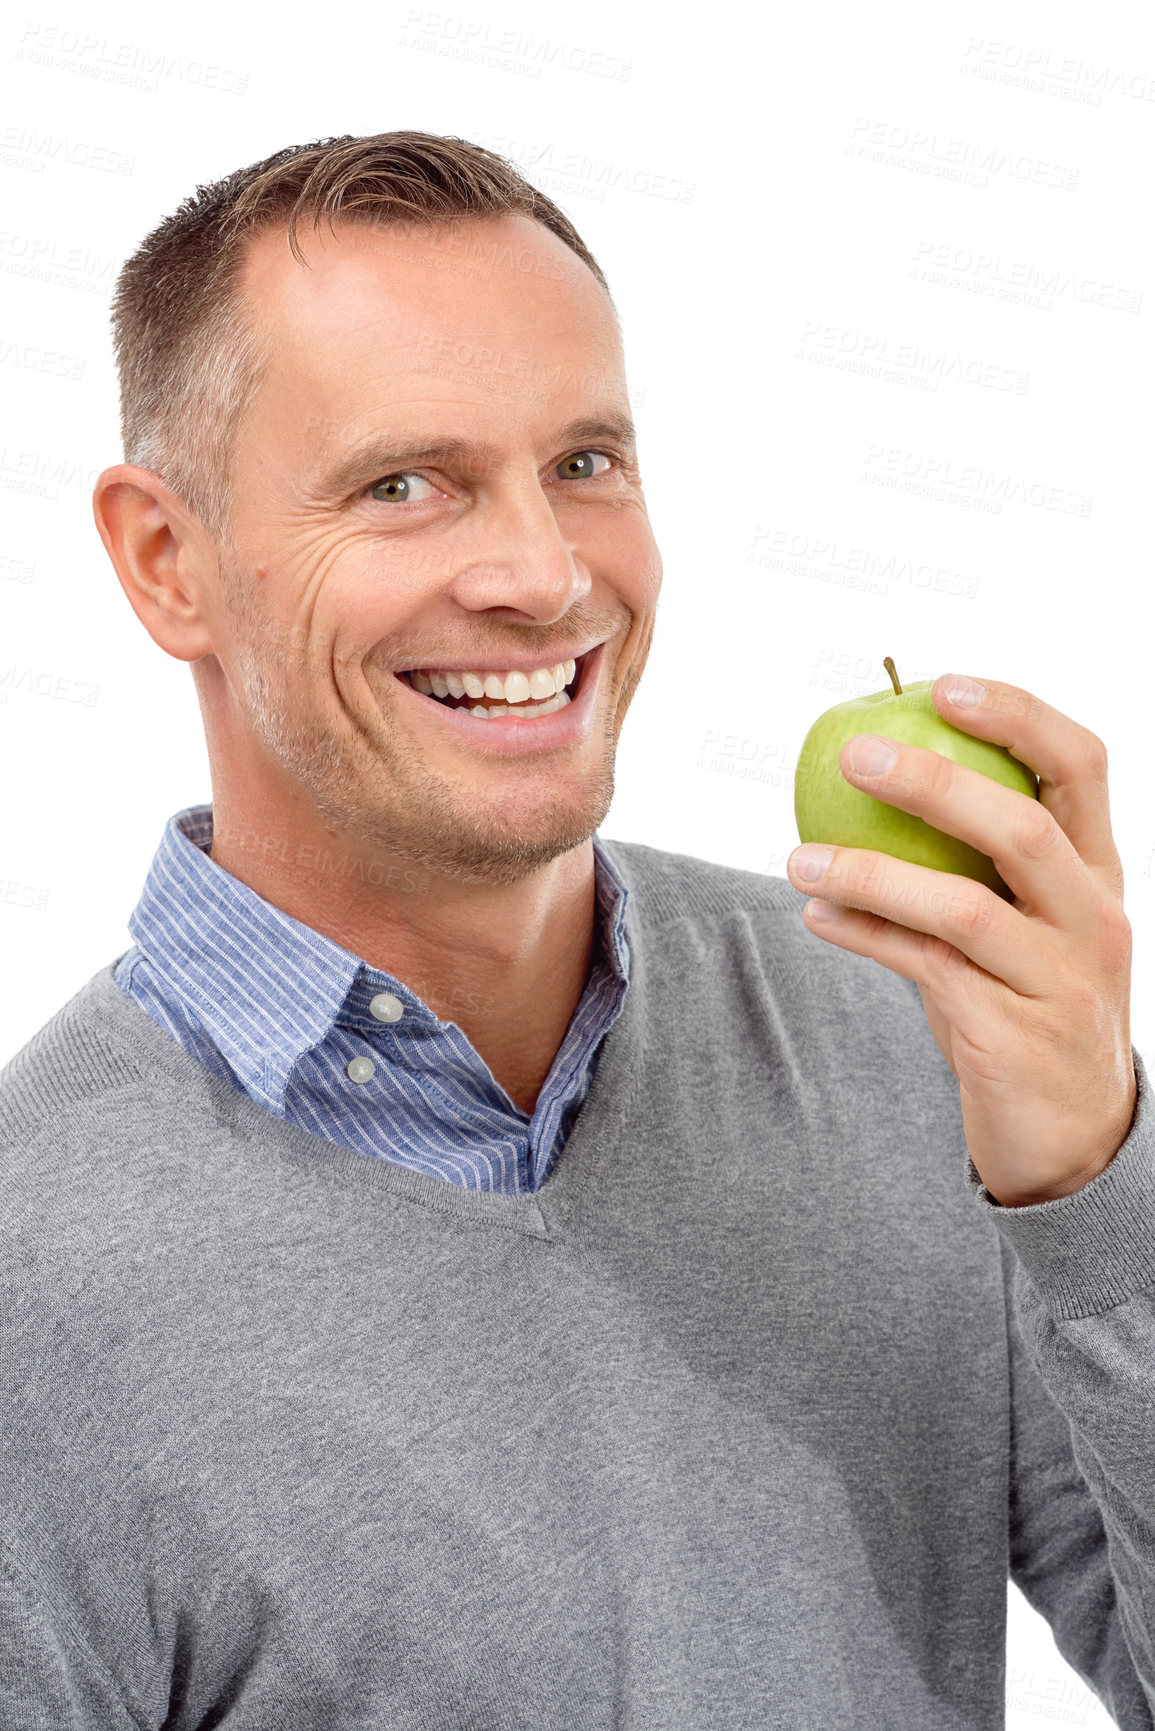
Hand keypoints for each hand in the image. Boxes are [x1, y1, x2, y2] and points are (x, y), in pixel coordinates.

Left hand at [786, 675, 1136, 1207]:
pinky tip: (815, 915)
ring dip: (871, 874)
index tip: (943, 684)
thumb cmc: (1024, 1000)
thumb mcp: (1020, 920)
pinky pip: (925, 970)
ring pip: (963, 908)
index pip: (1079, 764)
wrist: (1070, 1135)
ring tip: (796, 858)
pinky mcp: (1012, 1037)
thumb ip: (971, 859)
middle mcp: (1094, 917)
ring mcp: (1060, 980)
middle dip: (935, 781)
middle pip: (1023, 826)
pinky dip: (864, 936)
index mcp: (1099, 870)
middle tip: (854, 753)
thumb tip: (873, 768)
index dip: (1018, 714)